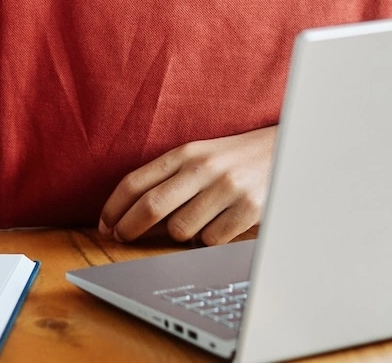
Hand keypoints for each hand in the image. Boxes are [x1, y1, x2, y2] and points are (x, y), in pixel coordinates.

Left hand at [98, 126, 277, 245]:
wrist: (286, 149)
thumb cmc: (234, 157)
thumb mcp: (200, 155)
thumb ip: (170, 177)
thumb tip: (130, 211)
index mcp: (187, 152)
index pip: (136, 180)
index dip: (114, 206)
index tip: (105, 224)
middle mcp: (204, 168)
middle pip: (151, 207)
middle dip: (129, 228)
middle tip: (121, 238)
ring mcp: (227, 189)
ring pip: (181, 230)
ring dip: (180, 234)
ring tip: (193, 222)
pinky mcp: (249, 210)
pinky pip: (212, 241)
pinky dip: (210, 239)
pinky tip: (221, 224)